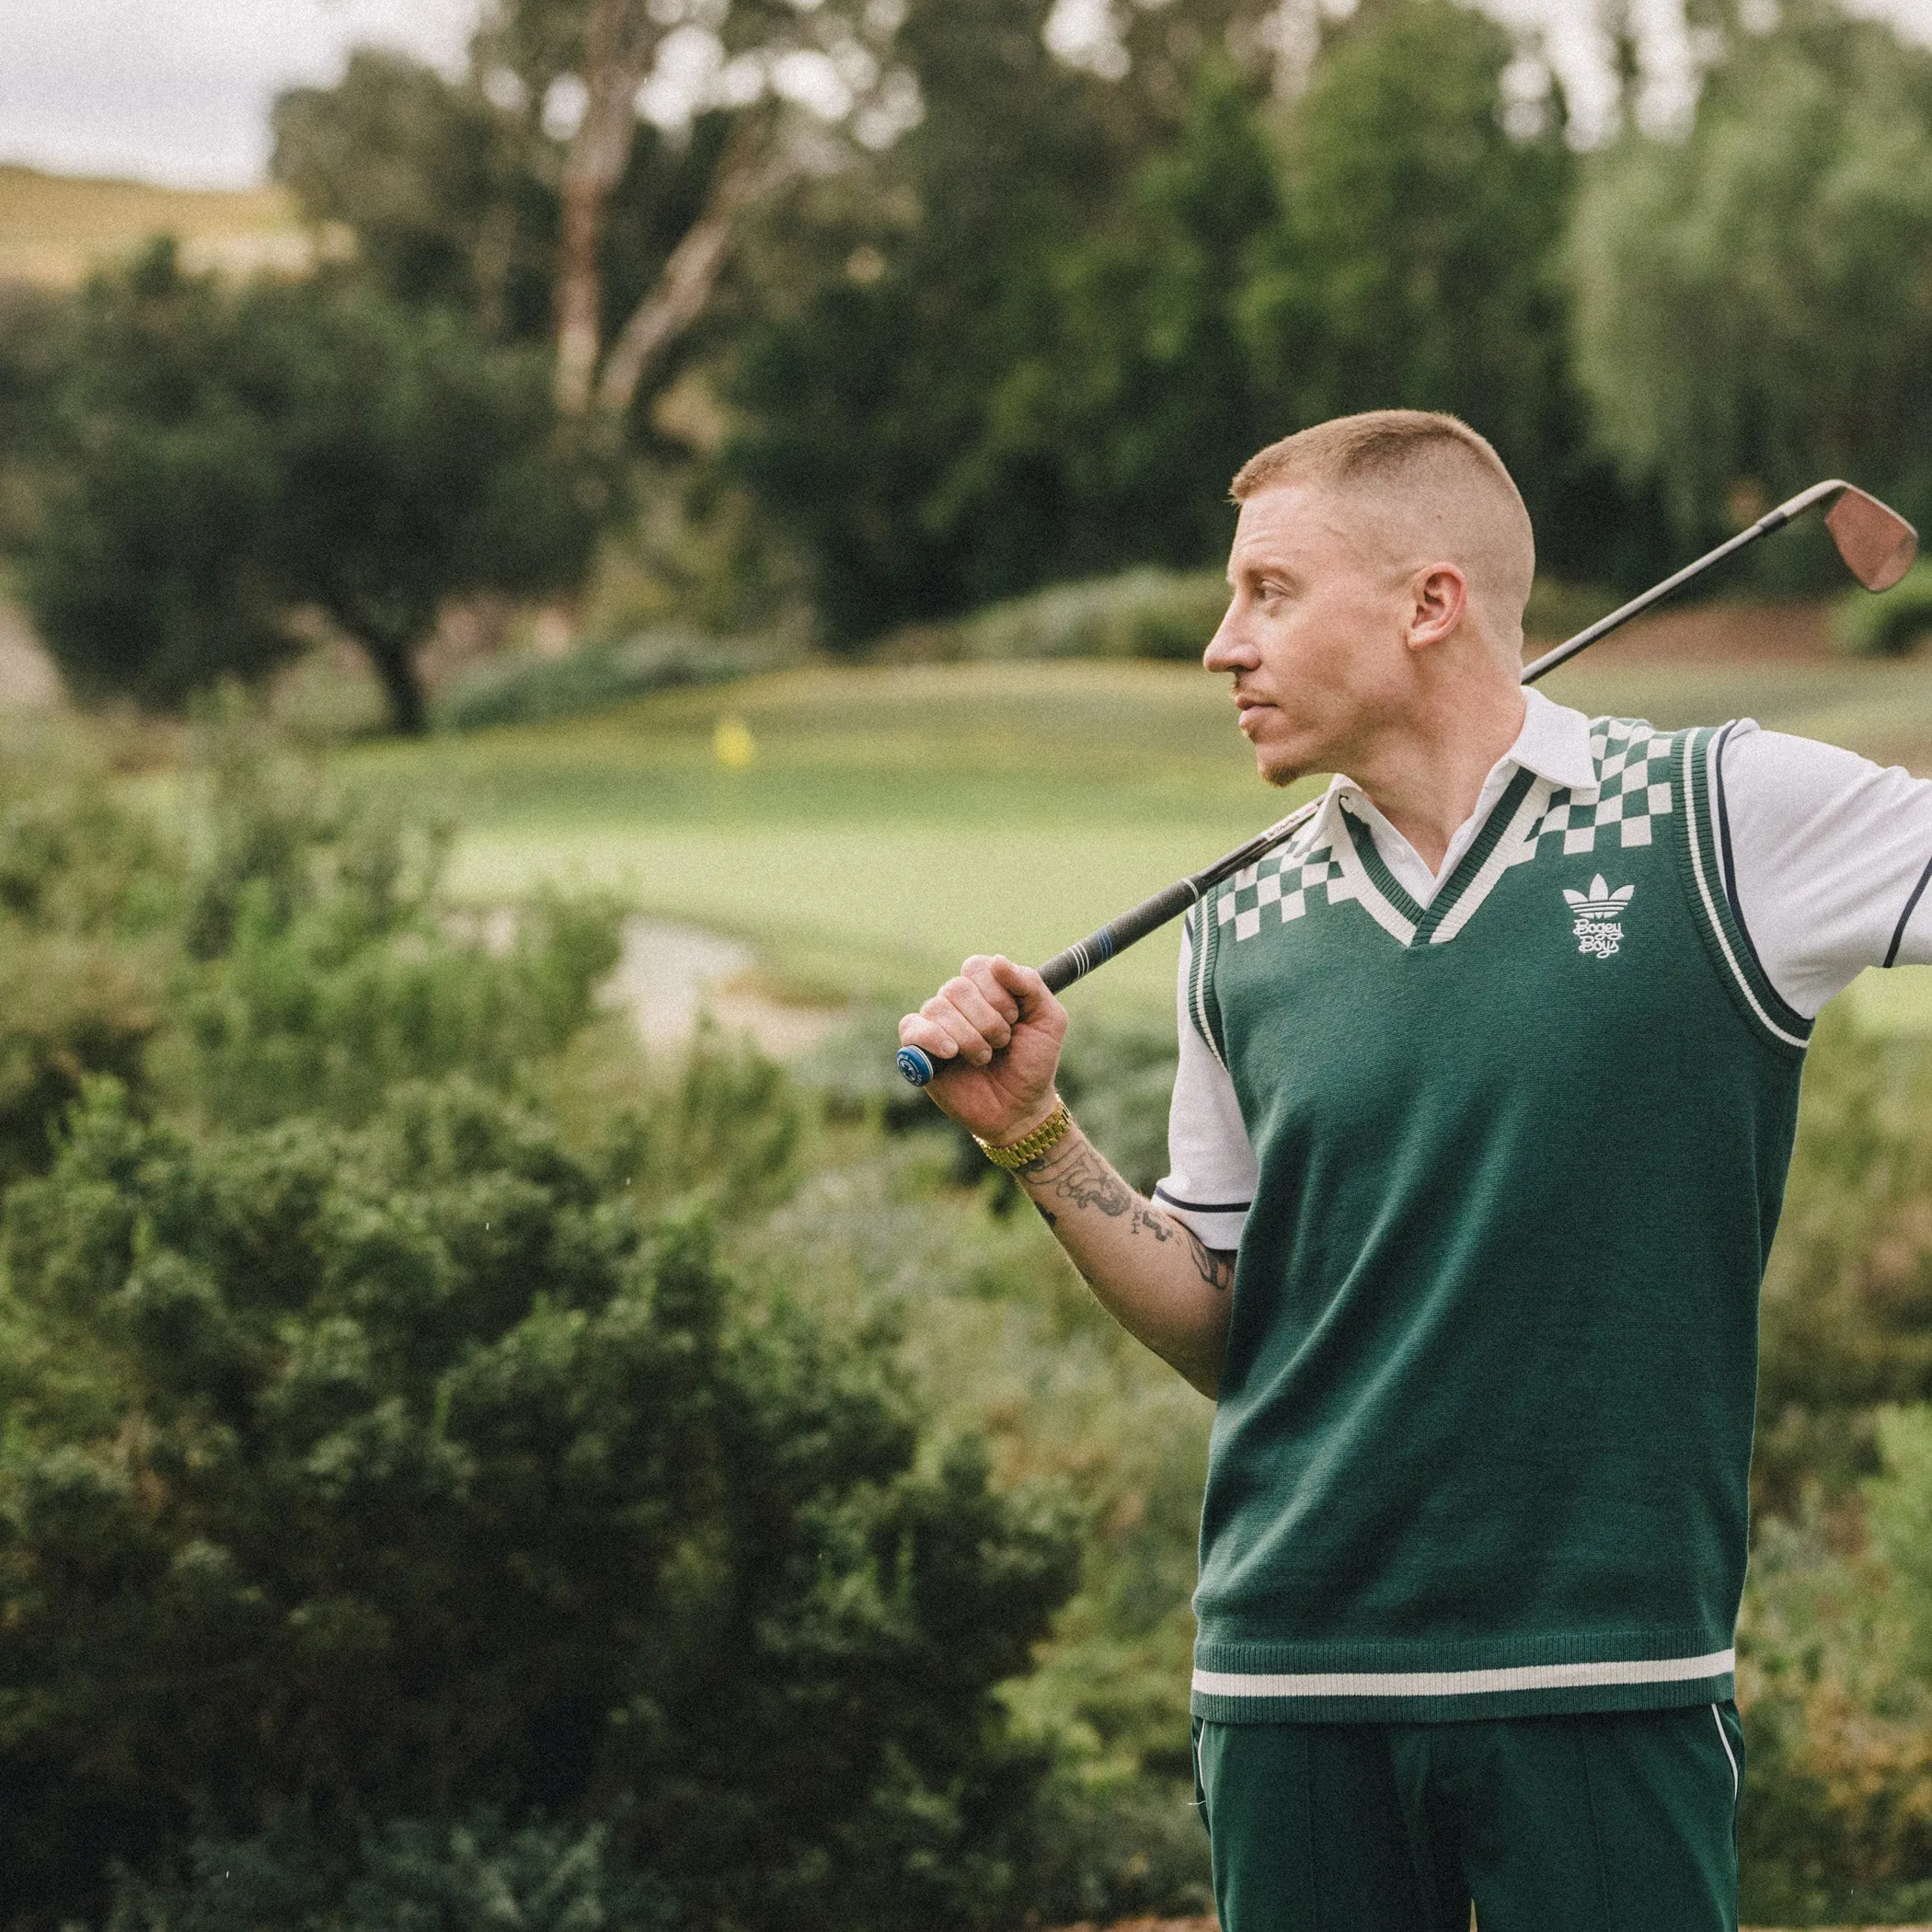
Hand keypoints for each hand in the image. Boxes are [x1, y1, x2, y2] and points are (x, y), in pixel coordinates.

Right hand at [898, 955, 1067, 1143]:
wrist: (1020, 1108)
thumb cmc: (1034, 1062)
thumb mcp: (1048, 1020)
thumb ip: (1030, 985)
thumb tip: (997, 961)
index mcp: (986, 988)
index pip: (977, 967)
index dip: (996, 992)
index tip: (1015, 1017)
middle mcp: (958, 1002)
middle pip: (957, 987)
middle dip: (987, 1019)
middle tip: (1003, 1042)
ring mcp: (937, 1024)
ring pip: (937, 1007)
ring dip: (968, 1036)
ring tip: (984, 1058)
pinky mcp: (920, 1049)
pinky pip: (912, 1027)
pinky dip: (932, 1037)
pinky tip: (952, 1053)